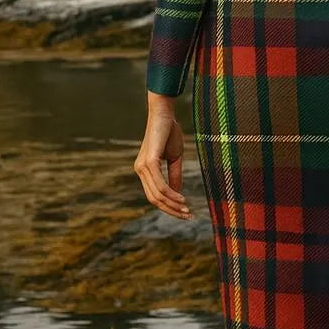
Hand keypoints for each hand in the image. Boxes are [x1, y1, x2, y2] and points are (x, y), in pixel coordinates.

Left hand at [134, 97, 191, 219]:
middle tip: (187, 216)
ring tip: (186, 209)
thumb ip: (174, 176)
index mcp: (144, 170)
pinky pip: (159, 184)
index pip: (154, 195)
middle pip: (154, 199)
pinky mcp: (149, 161)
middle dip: (171, 210)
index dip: (169, 207)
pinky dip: (171, 194)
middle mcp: (140, 170)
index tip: (185, 212)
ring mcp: (142, 167)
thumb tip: (177, 194)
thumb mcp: (175, 158)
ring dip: (172, 205)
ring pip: (157, 194)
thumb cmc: (169, 132)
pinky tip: (181, 198)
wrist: (164, 113)